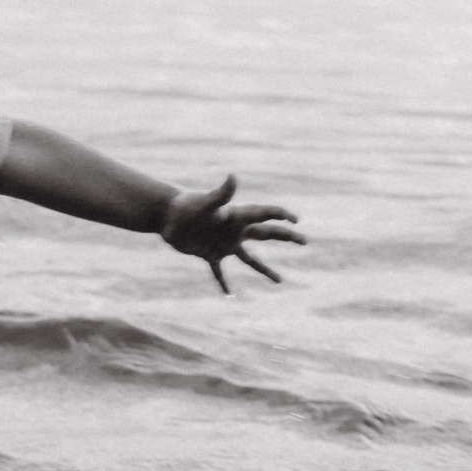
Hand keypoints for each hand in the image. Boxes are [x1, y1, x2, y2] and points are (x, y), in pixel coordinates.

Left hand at [160, 174, 305, 293]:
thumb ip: (222, 193)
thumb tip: (233, 176)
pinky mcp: (210, 254)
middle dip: (286, 237)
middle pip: (267, 234)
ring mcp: (224, 243)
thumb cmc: (187, 206)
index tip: (296, 220)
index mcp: (238, 217)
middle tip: (305, 240)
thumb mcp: (206, 201)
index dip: (282, 215)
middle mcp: (235, 231)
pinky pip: (220, 272)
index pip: (266, 214)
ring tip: (280, 280)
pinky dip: (224, 282)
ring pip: (250, 258)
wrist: (167, 216)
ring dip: (265, 269)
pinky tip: (231, 294)